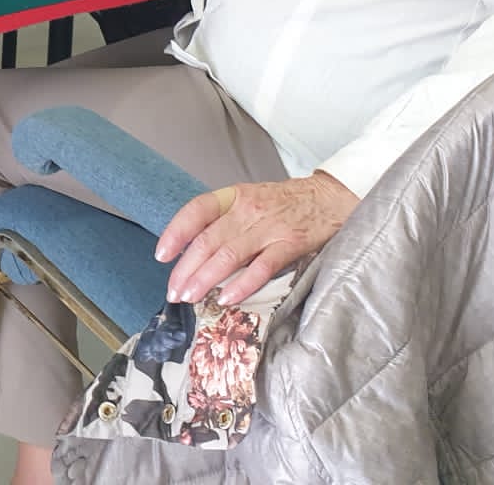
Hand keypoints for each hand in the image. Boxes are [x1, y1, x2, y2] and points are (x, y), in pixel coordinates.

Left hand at [157, 173, 358, 304]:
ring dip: (205, 279)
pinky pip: (262, 268)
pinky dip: (242, 285)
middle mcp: (248, 210)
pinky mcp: (291, 245)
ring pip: (229, 256)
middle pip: (208, 240)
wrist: (331, 198)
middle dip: (186, 268)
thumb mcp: (251, 200)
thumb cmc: (286, 203)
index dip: (177, 231)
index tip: (162, 254)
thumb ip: (226, 221)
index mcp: (234, 196)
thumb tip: (194, 252)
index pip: (197, 210)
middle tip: (173, 291)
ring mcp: (270, 228)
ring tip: (190, 297)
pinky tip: (227, 298)